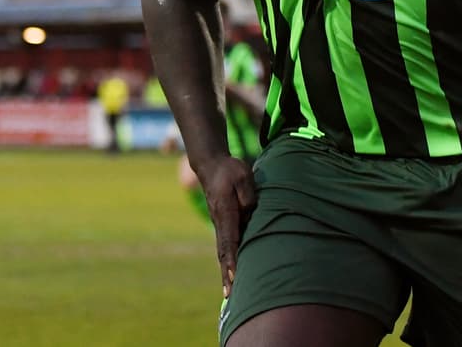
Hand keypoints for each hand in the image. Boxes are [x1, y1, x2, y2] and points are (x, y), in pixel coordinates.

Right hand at [197, 156, 257, 297]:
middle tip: (229, 294)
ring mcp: (219, 224)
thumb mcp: (242, 175)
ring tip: (229, 293)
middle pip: (223, 252)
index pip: (229, 239)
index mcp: (225, 212)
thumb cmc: (229, 170)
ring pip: (223, 252)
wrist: (211, 166)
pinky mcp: (223, 224)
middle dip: (227, 274)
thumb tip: (250, 212)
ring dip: (226, 272)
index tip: (234, 275)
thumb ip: (247, 194)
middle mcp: (219, 222)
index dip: (232, 259)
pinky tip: (231, 275)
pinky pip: (225, 246)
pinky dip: (227, 262)